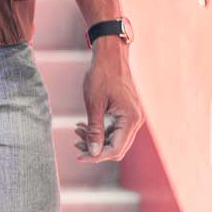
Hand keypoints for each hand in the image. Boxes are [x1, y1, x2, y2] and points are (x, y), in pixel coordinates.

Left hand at [74, 42, 144, 161]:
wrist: (110, 55)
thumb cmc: (102, 75)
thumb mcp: (94, 104)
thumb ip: (94, 131)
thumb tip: (93, 153)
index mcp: (130, 118)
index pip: (116, 149)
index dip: (97, 156)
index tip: (79, 156)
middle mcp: (136, 120)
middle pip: (117, 147)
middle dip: (96, 149)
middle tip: (75, 144)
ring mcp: (132, 117)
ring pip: (115, 139)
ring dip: (96, 140)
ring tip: (76, 131)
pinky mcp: (126, 113)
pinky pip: (114, 129)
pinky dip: (100, 131)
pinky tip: (83, 126)